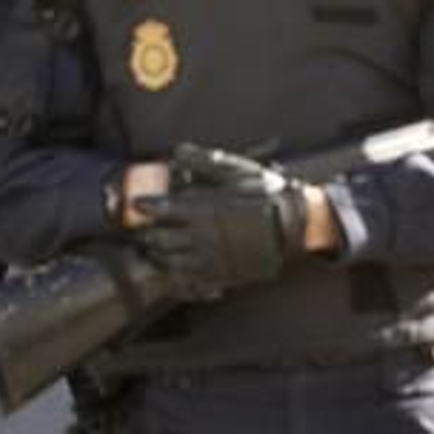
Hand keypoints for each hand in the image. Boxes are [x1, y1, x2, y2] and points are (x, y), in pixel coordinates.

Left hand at [131, 145, 309, 299]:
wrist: (295, 225)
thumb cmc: (268, 194)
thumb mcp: (239, 170)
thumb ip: (205, 161)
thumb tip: (176, 152)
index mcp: (204, 209)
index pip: (161, 210)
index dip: (144, 206)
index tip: (138, 204)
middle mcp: (202, 237)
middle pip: (159, 240)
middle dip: (146, 234)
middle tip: (142, 228)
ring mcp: (211, 259)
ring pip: (170, 263)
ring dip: (158, 255)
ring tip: (155, 249)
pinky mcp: (221, 274)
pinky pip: (189, 281)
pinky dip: (176, 276)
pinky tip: (176, 269)